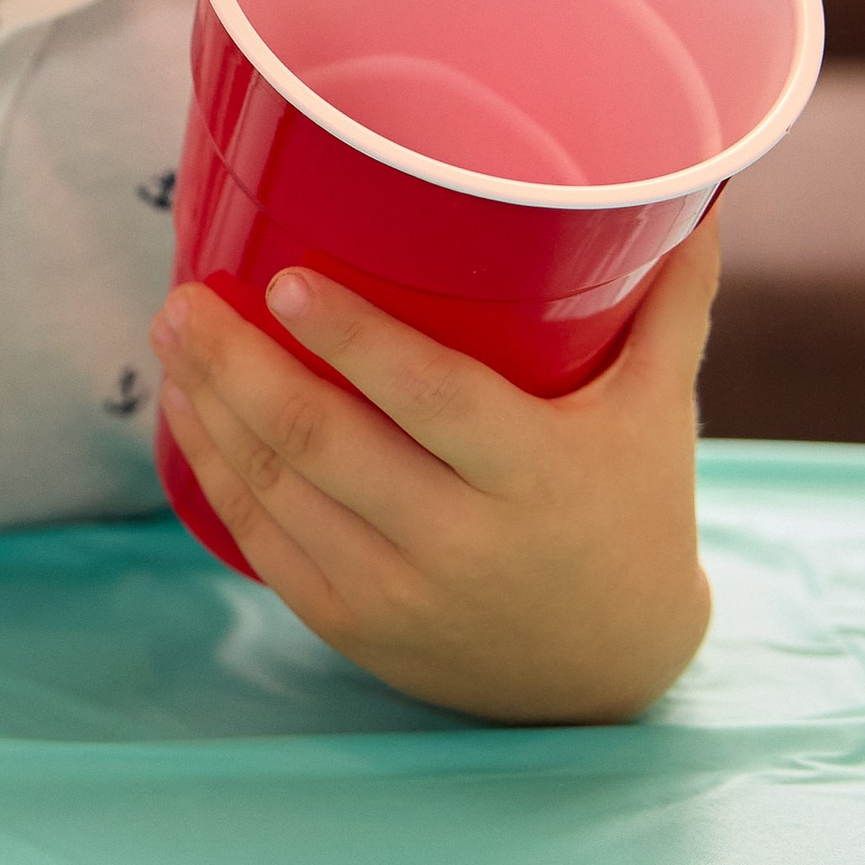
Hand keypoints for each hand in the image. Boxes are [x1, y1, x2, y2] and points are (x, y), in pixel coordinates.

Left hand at [150, 215, 719, 722]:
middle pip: (324, 444)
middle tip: (184, 300)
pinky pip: (265, 544)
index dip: (352, 341)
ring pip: (277, 492)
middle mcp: (461, 540)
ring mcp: (398, 592)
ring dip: (210, 412)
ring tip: (174, 341)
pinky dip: (218, 476)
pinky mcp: (354, 627)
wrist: (612, 673)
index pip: (430, 397)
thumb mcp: (660, 413)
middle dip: (238, 366)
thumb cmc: (636, 512)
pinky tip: (192, 419)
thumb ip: (669, 304)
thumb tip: (691, 191)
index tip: (283, 282)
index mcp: (536, 473)